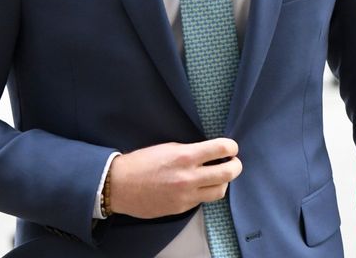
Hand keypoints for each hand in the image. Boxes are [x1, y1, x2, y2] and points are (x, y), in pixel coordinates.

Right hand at [107, 137, 242, 218]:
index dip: (232, 147)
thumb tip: (211, 152)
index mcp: (185, 156)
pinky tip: (199, 186)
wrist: (119, 186)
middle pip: (229, 173)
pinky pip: (203, 200)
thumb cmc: (142, 163)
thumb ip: (192, 151)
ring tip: (217, 176)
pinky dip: (205, 192)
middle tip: (233, 162)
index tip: (231, 148)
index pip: (222, 148)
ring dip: (223, 182)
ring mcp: (186, 195)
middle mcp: (189, 177)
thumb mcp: (169, 148)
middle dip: (236, 165)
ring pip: (221, 191)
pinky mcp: (182, 208)